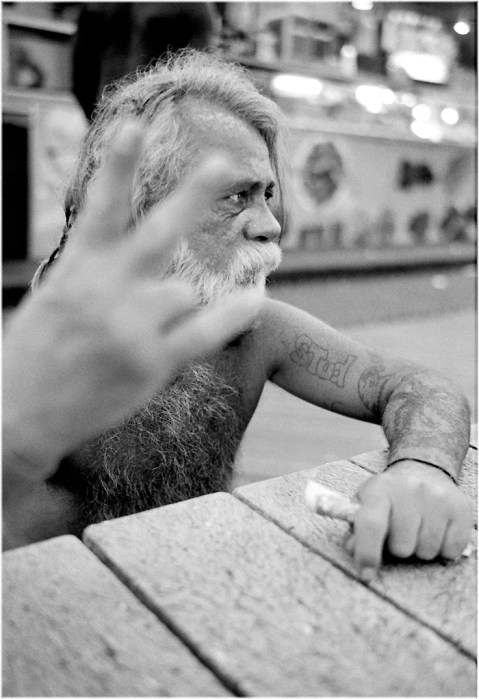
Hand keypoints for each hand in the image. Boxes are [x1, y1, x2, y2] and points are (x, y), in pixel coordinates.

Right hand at [3, 120, 261, 482]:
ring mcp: (133, 327)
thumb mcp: (53, 299)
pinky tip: (255, 297)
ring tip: (137, 329)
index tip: (136, 124)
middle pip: (159, 231)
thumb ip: (94, 271)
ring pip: (182, 291)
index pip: (101, 206)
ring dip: (170, 303)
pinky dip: (233, 314)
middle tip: (225, 164)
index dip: (120, 164)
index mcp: (76, 269)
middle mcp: (106, 292)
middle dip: (193, 194)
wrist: (20, 415)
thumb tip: (139, 255)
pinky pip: (207, 330)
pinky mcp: (153, 363)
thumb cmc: (35, 354)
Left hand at [348, 460, 473, 580]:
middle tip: (399, 532)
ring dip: (419, 548)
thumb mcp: (367, 504)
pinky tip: (436, 530)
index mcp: (379, 489)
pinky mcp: (460, 508)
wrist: (423, 471)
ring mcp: (437, 498)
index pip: (371, 524)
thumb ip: (357, 529)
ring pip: (426, 551)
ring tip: (417, 529)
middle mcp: (409, 490)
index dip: (367, 553)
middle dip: (398, 547)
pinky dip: (442, 548)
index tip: (367, 574)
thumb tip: (352, 550)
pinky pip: (451, 550)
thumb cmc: (390, 496)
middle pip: (402, 547)